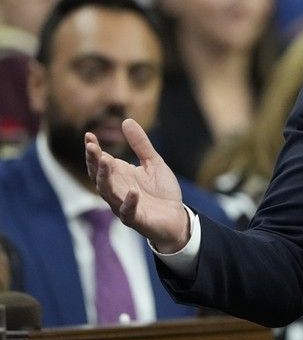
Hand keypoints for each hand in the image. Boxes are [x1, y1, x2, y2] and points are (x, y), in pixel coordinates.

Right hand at [84, 118, 189, 252]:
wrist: (177, 216)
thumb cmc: (161, 190)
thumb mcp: (153, 162)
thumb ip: (140, 144)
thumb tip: (126, 120)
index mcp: (119, 176)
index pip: (100, 162)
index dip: (93, 150)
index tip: (89, 135)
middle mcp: (117, 190)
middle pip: (99, 176)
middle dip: (94, 162)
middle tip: (92, 147)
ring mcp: (124, 205)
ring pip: (108, 193)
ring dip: (105, 178)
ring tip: (106, 161)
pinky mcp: (136, 219)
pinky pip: (128, 212)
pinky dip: (129, 203)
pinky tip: (133, 191)